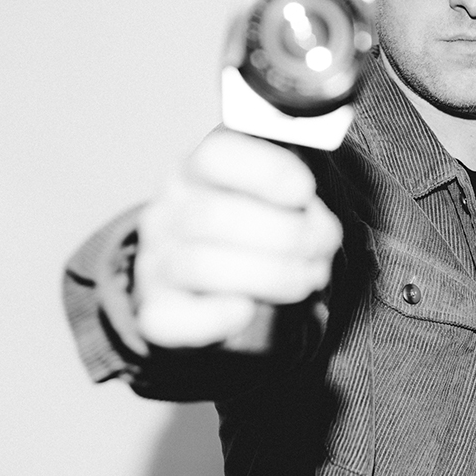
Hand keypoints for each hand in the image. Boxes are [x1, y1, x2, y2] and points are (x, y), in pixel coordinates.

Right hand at [134, 130, 341, 347]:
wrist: (210, 281)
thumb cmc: (256, 227)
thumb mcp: (278, 197)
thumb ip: (299, 201)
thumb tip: (319, 230)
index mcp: (199, 170)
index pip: (216, 156)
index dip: (266, 172)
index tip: (304, 190)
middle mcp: (170, 210)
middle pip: (214, 217)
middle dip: (286, 235)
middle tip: (320, 246)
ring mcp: (157, 260)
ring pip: (203, 266)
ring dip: (272, 276)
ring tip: (307, 277)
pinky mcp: (155, 309)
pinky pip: (174, 319)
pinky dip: (218, 317)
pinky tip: (248, 309)